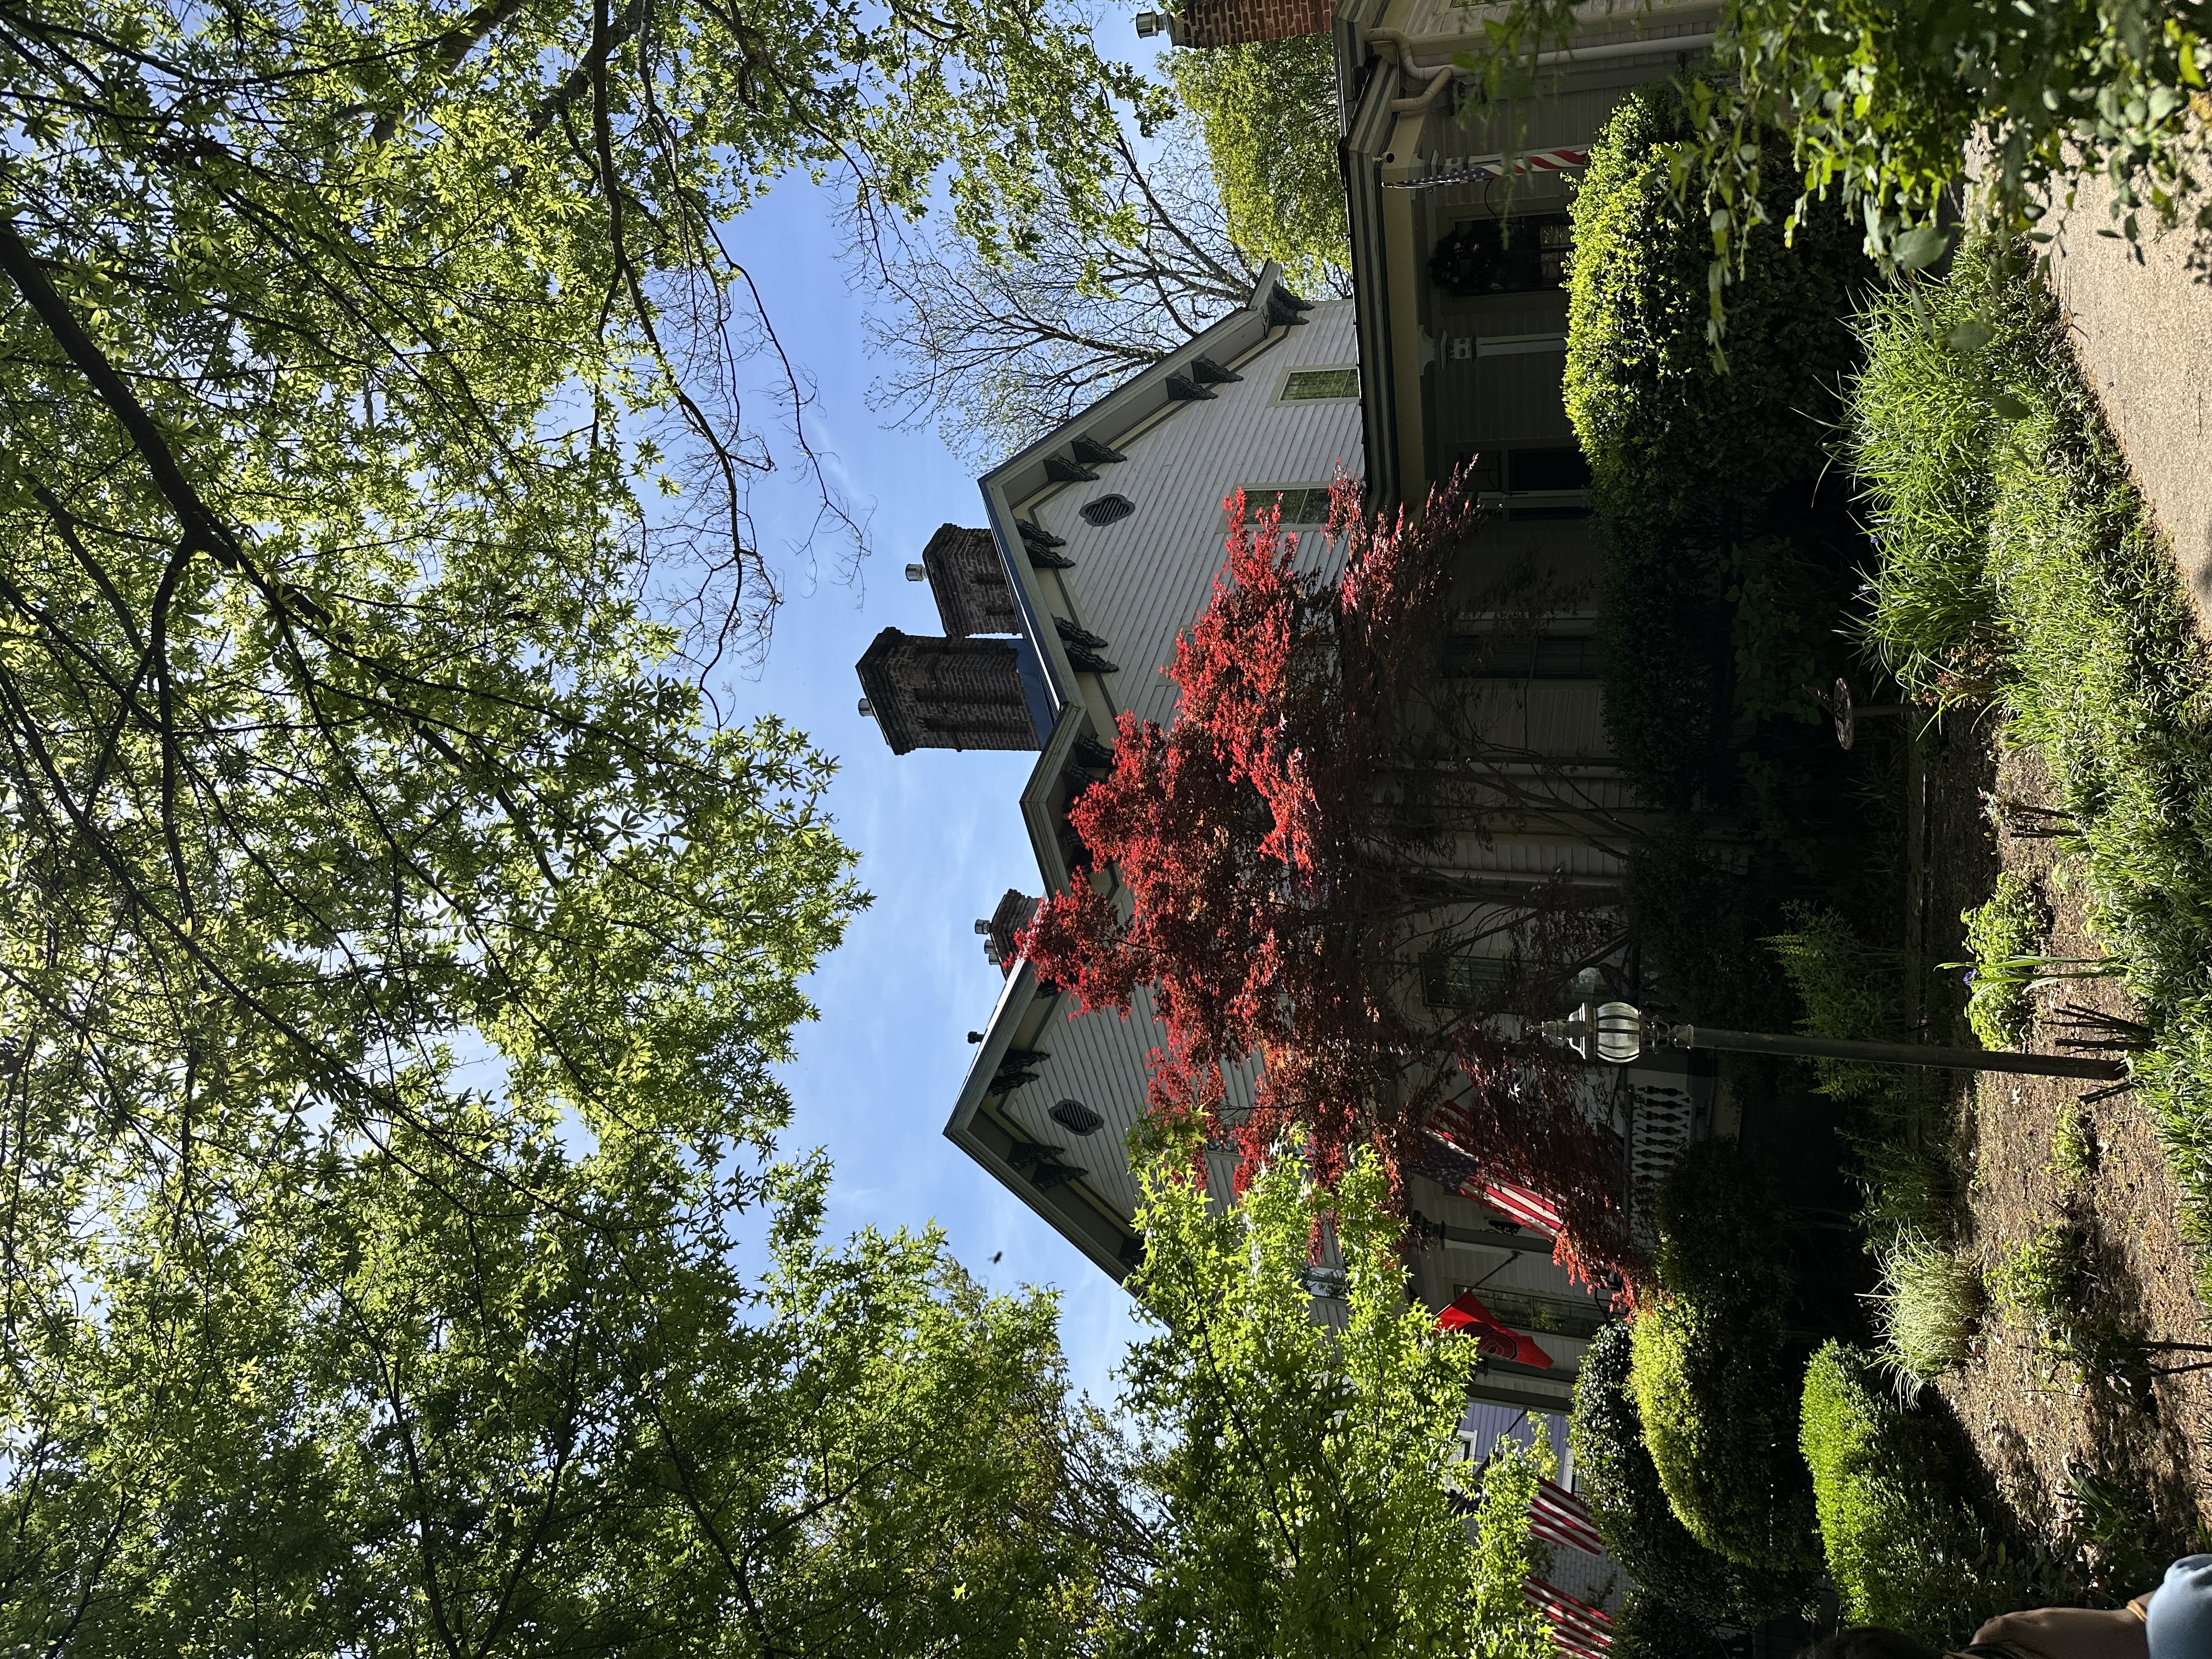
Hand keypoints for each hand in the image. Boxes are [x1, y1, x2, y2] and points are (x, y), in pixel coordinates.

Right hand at [1970, 1607, 2146, 1658]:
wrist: (2131, 1634)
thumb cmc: (2099, 1652)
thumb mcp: (2060, 1658)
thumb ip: (2031, 1648)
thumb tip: (2009, 1648)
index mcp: (2038, 1632)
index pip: (1997, 1629)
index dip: (1981, 1639)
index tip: (1973, 1648)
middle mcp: (2040, 1619)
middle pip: (2002, 1622)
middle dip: (1988, 1636)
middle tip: (1982, 1651)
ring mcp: (2050, 1615)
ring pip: (2016, 1619)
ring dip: (2003, 1632)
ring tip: (2002, 1648)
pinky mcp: (2059, 1615)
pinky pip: (2030, 1619)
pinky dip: (2020, 1629)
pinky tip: (2027, 1642)